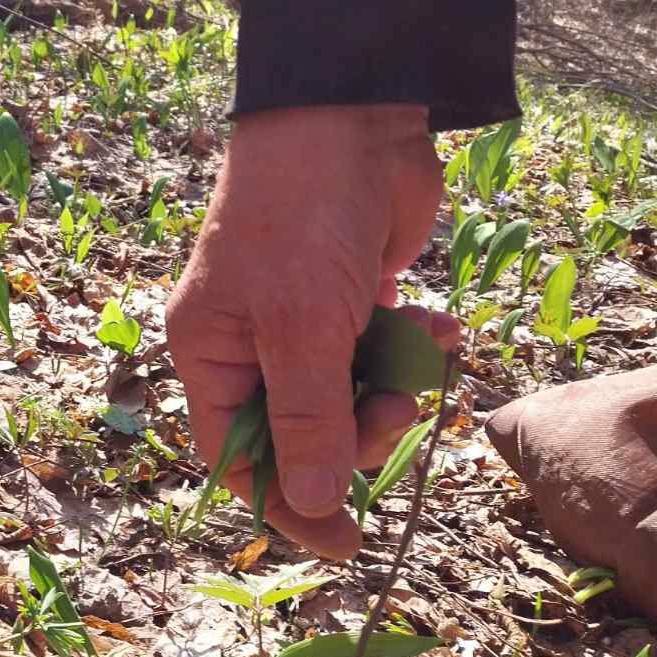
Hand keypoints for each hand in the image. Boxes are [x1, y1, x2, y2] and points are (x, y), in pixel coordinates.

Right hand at [165, 105, 457, 559]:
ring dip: (398, 390)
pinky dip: (418, 349)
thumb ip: (307, 418)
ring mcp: (305, 319)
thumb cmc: (301, 218)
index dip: (287, 503)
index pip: (239, 456)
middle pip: (304, 432)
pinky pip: (387, 352)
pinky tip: (446, 329)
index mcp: (210, 353)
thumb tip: (309, 503)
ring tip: (427, 360)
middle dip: (358, 434)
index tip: (347, 542)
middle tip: (400, 414)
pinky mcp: (356, 297)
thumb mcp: (300, 327)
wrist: (352, 114)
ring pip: (353, 396)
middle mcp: (251, 343)